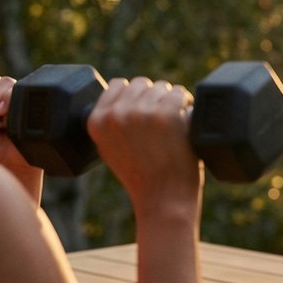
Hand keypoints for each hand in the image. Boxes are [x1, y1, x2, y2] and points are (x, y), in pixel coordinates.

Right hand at [87, 78, 200, 212]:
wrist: (162, 198)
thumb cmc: (141, 176)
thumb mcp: (109, 148)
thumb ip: (111, 121)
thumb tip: (123, 92)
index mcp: (96, 120)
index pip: (117, 85)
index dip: (134, 96)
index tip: (144, 112)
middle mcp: (116, 114)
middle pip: (141, 83)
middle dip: (153, 98)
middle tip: (161, 122)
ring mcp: (141, 112)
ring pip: (161, 87)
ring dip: (170, 101)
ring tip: (172, 125)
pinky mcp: (167, 114)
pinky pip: (180, 93)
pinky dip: (186, 104)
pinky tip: (184, 120)